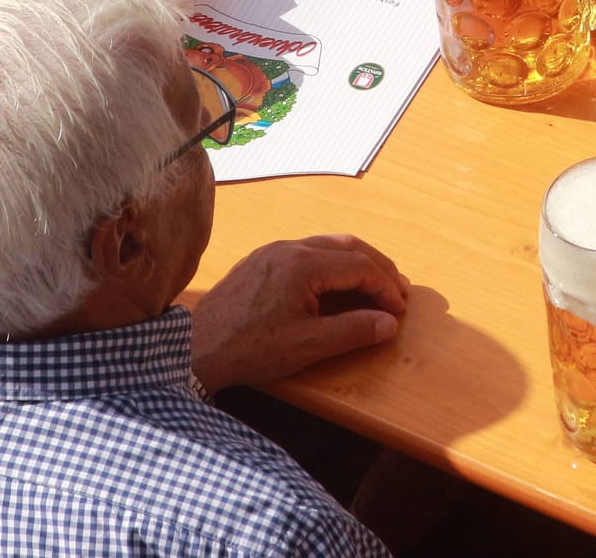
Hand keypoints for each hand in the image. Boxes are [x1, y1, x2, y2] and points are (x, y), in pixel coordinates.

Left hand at [190, 234, 410, 391]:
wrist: (195, 348)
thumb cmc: (251, 349)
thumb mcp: (309, 345)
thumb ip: (354, 331)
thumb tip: (390, 322)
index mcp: (304, 265)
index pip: (361, 267)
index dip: (387, 287)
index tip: (400, 310)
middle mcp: (290, 248)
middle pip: (349, 246)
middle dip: (379, 267)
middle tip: (399, 290)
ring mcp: (273, 251)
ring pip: (328, 245)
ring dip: (356, 263)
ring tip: (374, 285)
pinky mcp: (260, 261)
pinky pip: (308, 251)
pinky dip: (333, 264)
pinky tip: (336, 285)